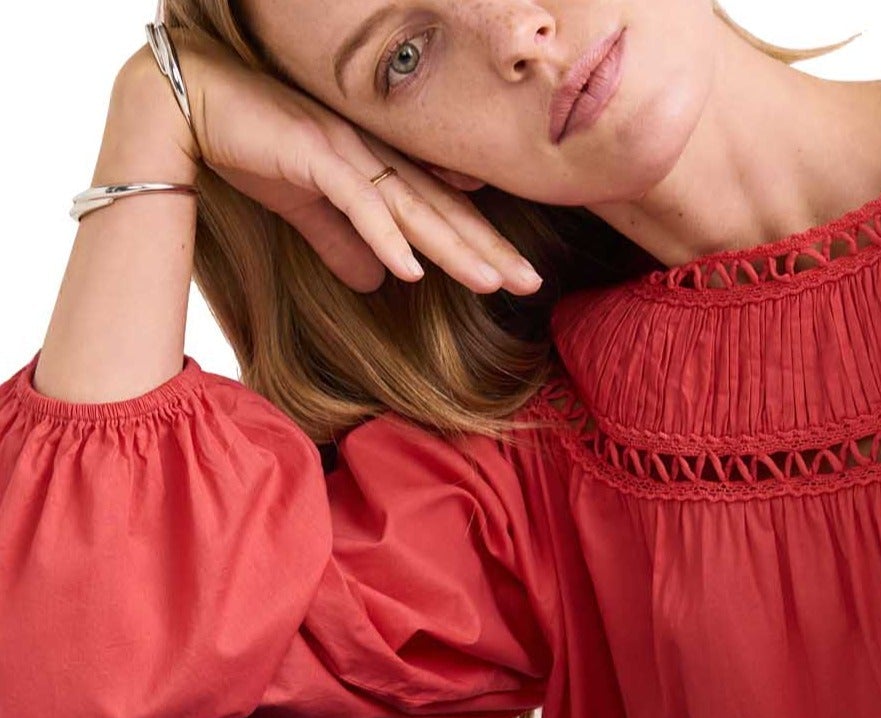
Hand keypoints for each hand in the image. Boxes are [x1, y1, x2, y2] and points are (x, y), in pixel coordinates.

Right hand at [117, 32, 540, 296]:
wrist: (184, 105)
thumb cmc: (246, 144)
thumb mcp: (304, 209)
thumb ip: (342, 242)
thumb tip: (378, 283)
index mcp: (373, 163)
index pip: (437, 209)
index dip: (477, 242)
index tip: (515, 277)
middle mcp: (370, 153)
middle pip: (440, 209)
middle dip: (487, 248)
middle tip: (532, 284)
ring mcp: (345, 150)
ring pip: (413, 207)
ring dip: (453, 247)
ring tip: (492, 282)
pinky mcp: (313, 154)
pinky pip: (358, 200)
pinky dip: (385, 235)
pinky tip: (412, 270)